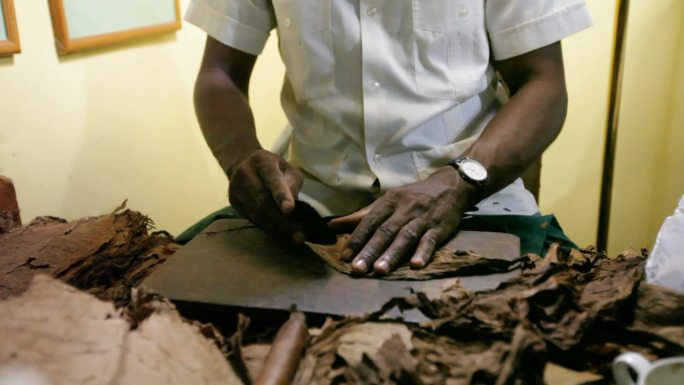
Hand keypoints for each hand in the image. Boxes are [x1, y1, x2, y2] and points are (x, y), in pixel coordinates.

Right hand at [228, 149, 304, 242]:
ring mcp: (236, 188)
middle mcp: (245, 174)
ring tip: (295, 237)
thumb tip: (291, 204)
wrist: (243, 164)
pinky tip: (281, 234)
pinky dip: (268, 228)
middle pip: (263, 201)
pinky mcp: (233, 201)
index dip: (280, 194)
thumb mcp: (287, 167)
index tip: (289, 209)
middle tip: (299, 235)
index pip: (272, 179)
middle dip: (282, 220)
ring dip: (277, 228)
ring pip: (257, 214)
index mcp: (262, 161)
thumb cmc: (273, 167)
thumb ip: (293, 182)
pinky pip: (252, 219)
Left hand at [329, 166, 476, 273]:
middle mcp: (404, 209)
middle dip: (370, 250)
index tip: (345, 257)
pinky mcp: (440, 228)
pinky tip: (416, 265)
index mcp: (389, 202)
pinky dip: (423, 253)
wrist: (450, 186)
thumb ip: (362, 215)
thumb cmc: (413, 197)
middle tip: (357, 269)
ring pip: (405, 237)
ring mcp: (422, 219)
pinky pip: (430, 241)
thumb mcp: (388, 201)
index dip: (357, 239)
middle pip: (385, 231)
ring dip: (392, 254)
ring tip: (380, 270)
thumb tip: (332, 225)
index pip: (369, 222)